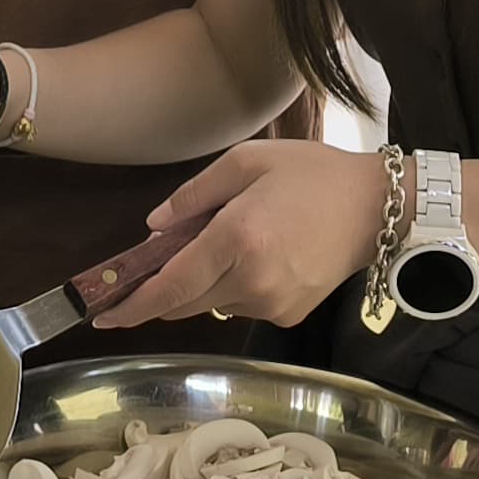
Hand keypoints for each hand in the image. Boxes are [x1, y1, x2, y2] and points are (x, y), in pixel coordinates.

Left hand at [102, 141, 389, 328]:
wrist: (374, 209)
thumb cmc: (310, 174)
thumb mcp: (247, 162)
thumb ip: (194, 195)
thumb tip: (153, 227)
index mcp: (236, 238)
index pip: (171, 285)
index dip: (133, 305)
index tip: (104, 316)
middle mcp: (251, 279)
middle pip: (185, 302)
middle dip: (161, 291)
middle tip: (148, 269)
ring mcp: (272, 303)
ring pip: (213, 304)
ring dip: (203, 283)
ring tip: (230, 242)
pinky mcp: (288, 315)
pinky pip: (241, 306)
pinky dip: (234, 287)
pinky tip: (258, 255)